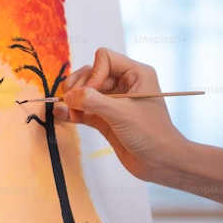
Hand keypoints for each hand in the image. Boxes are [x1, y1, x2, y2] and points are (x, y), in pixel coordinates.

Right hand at [55, 48, 187, 180]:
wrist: (161, 163)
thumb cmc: (152, 135)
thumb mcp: (122, 114)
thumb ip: (94, 102)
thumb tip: (69, 96)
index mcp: (136, 74)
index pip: (104, 58)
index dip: (93, 74)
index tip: (91, 95)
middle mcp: (125, 83)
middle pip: (91, 73)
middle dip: (78, 88)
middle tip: (74, 107)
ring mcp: (114, 101)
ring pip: (85, 91)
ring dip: (73, 100)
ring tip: (71, 115)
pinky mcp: (106, 118)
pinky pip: (84, 108)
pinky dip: (72, 111)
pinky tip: (61, 115)